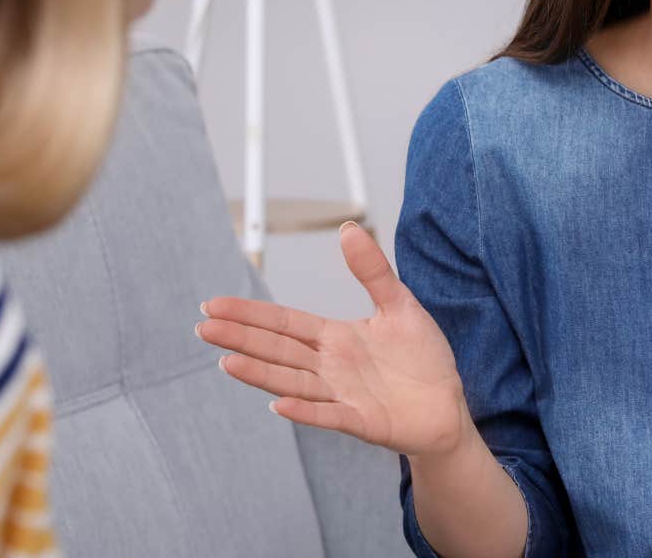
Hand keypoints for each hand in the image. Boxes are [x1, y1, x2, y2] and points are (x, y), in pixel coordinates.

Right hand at [198, 222, 473, 457]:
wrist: (448, 406)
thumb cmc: (422, 358)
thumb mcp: (399, 305)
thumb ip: (372, 271)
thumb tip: (347, 229)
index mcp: (335, 338)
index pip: (284, 322)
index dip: (250, 314)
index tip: (214, 305)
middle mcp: (330, 367)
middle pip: (278, 350)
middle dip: (240, 338)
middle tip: (203, 327)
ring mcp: (343, 395)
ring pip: (292, 381)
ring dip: (260, 373)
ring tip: (227, 362)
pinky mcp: (362, 421)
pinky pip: (329, 415)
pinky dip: (305, 410)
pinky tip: (279, 403)